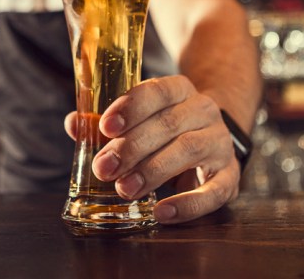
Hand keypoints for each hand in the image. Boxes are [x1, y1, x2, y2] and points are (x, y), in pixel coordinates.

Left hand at [63, 75, 240, 224]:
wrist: (211, 138)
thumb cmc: (164, 129)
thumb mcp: (139, 119)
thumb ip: (106, 123)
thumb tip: (73, 124)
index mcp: (180, 90)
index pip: (157, 91)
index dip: (131, 107)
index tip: (105, 127)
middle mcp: (204, 111)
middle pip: (169, 124)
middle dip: (132, 147)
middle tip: (104, 168)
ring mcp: (220, 142)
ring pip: (189, 150)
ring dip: (153, 171)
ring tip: (125, 188)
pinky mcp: (230, 175)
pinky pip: (214, 190)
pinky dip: (188, 204)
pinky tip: (162, 212)